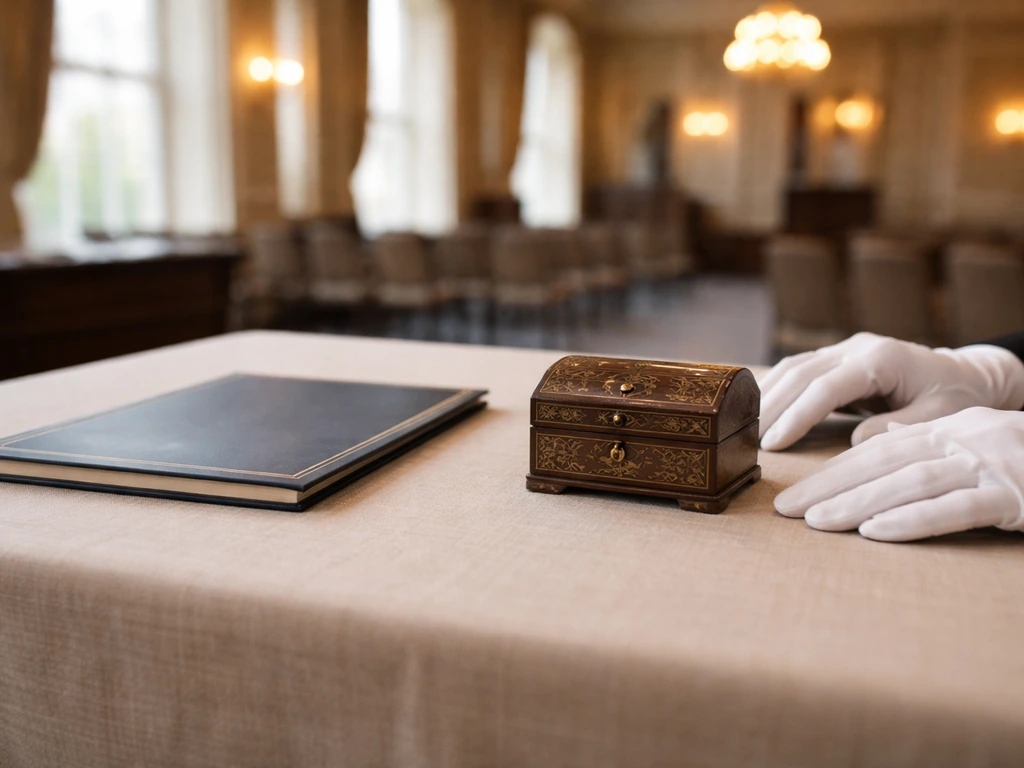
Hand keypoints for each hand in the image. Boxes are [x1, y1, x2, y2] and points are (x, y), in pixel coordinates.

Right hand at [759, 333, 1023, 450]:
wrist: (964, 374)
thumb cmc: (955, 399)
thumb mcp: (938, 420)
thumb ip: (897, 429)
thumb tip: (854, 441)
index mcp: (882, 359)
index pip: (826, 387)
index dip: (797, 416)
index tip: (774, 444)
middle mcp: (858, 347)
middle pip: (801, 373)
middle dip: (772, 407)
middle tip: (749, 440)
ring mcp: (845, 348)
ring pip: (793, 367)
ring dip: (768, 397)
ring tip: (748, 428)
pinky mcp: (837, 357)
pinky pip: (799, 370)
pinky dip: (777, 390)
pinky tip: (761, 412)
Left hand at [774, 407, 1023, 541]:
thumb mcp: (972, 447)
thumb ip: (923, 453)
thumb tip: (868, 467)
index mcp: (945, 429)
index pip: (873, 452)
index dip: (829, 474)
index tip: (791, 497)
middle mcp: (960, 441)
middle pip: (880, 465)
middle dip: (827, 488)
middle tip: (785, 512)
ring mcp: (988, 466)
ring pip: (909, 484)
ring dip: (857, 504)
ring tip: (818, 525)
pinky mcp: (1013, 496)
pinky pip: (956, 509)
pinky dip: (913, 521)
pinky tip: (877, 534)